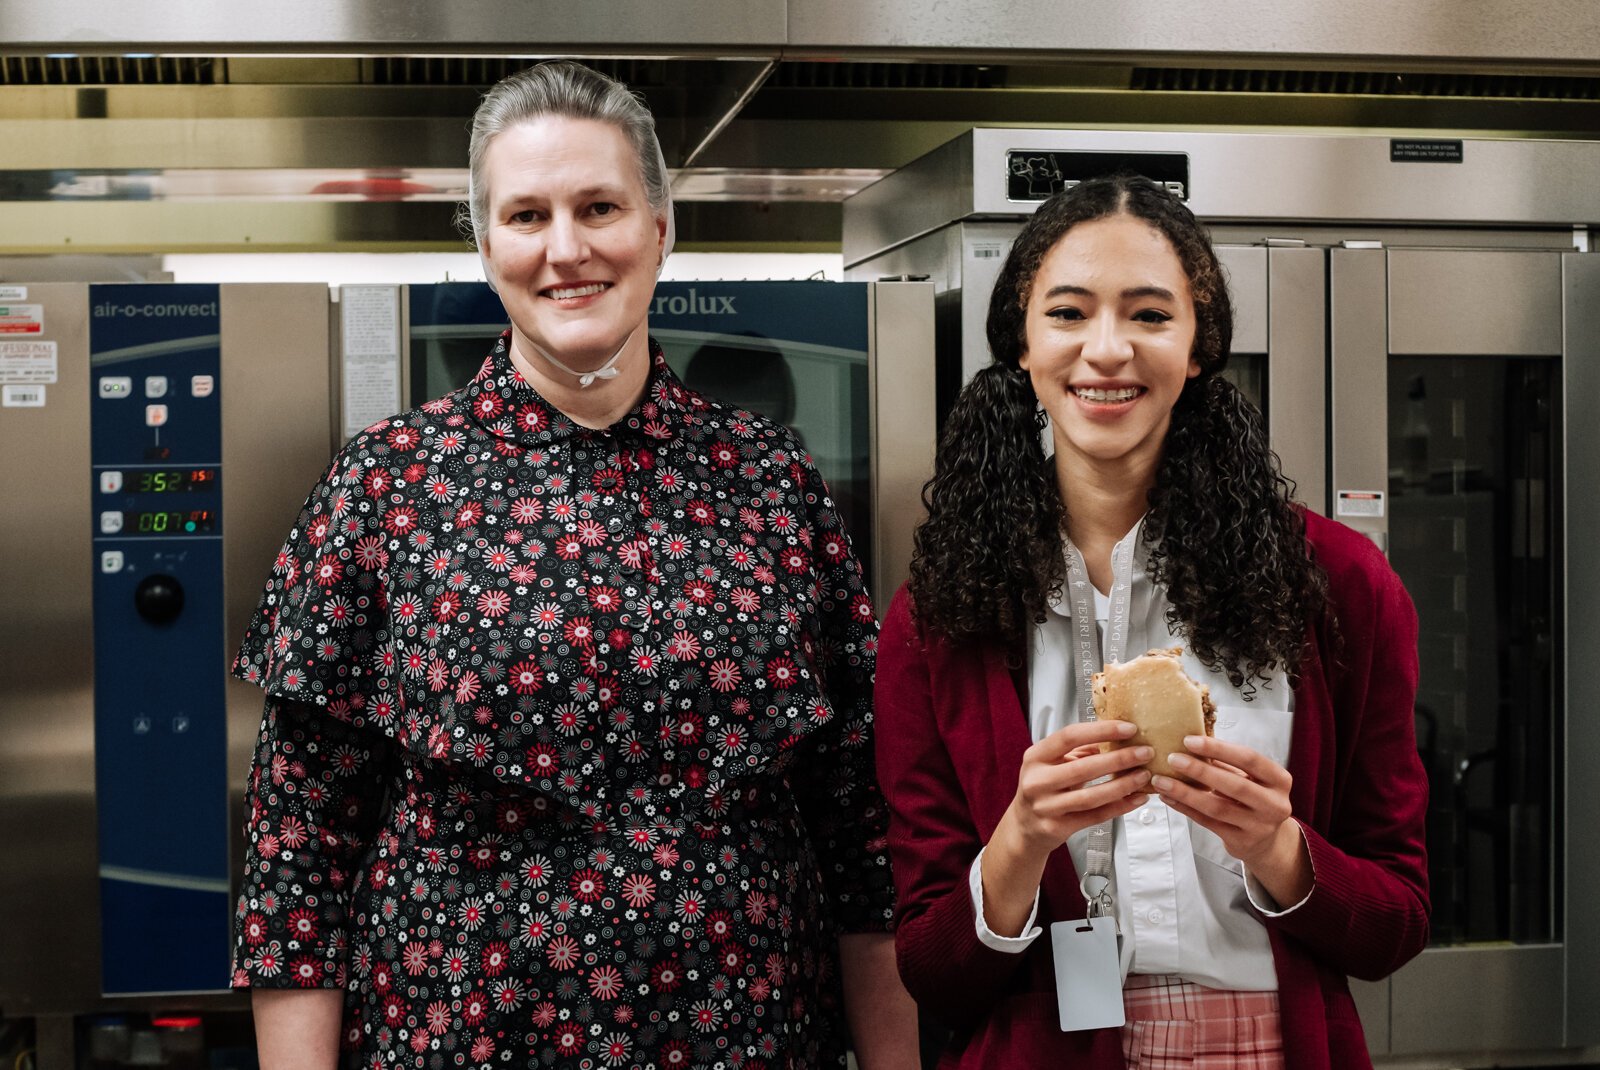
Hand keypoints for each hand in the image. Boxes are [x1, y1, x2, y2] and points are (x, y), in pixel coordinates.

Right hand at [981, 718, 1151, 937]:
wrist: (1025, 826)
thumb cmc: (1043, 787)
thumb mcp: (1052, 762)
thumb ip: (1079, 750)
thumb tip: (1116, 736)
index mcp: (1035, 756)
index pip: (1069, 736)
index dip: (1101, 731)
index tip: (1128, 728)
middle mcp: (1037, 780)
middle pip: (1083, 767)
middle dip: (1119, 759)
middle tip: (1144, 752)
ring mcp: (1046, 806)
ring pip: (1092, 796)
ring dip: (1123, 785)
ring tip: (1144, 776)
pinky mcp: (1057, 827)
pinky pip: (1095, 816)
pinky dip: (1119, 807)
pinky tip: (1136, 798)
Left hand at [1151, 735, 1312, 904]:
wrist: (1267, 840)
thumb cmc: (1254, 799)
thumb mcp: (1252, 778)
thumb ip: (1228, 764)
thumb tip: (1190, 744)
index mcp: (1280, 780)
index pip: (1250, 759)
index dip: (1219, 748)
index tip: (1189, 740)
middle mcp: (1275, 804)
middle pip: (1234, 785)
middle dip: (1200, 770)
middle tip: (1173, 759)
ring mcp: (1259, 826)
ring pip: (1217, 807)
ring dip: (1185, 792)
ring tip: (1161, 781)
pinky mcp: (1241, 842)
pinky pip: (1207, 823)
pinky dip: (1185, 808)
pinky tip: (1168, 797)